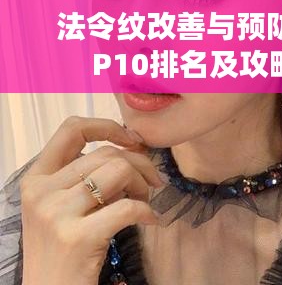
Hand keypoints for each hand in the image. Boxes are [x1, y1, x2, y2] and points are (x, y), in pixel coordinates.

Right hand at [19, 116, 163, 284]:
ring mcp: (57, 214)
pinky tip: (150, 220)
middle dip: (139, 164)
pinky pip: (129, 207)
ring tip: (142, 201)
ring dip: (142, 185)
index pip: (71, 129)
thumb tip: (132, 145)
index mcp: (36, 178)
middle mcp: (41, 192)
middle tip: (148, 184)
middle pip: (107, 153)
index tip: (132, 140)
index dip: (107, 126)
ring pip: (120, 171)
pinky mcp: (78, 238)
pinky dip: (148, 211)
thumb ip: (84, 175)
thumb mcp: (61, 204)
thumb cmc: (62, 248)